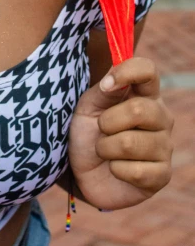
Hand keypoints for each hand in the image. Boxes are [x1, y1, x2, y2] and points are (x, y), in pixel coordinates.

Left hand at [68, 57, 173, 209]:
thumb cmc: (88, 133)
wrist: (82, 171)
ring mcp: (165, 146)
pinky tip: (116, 169)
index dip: (128, 72)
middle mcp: (160, 117)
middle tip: (101, 129)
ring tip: (106, 151)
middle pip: (140, 110)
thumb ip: (104, 89)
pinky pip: (136, 171)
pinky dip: (116, 170)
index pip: (148, 70)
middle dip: (107, 122)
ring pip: (131, 143)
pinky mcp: (162, 175)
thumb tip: (113, 78)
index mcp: (144, 94)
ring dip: (106, 148)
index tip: (106, 85)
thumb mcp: (88, 107)